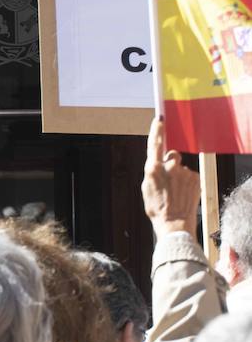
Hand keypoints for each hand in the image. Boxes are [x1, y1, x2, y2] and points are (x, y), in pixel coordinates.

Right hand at [141, 117, 198, 238]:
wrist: (174, 223)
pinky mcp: (195, 178)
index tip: (160, 118)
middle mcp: (170, 167)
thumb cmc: (157, 207)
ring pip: (181, 167)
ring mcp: (184, 172)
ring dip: (179, 175)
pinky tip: (183, 194)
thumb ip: (152, 171)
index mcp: (153, 168)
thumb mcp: (146, 187)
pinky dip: (187, 182)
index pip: (155, 144)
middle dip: (170, 163)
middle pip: (171, 156)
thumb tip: (159, 161)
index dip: (157, 130)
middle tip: (168, 180)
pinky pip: (190, 175)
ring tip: (175, 192)